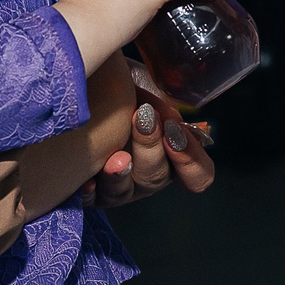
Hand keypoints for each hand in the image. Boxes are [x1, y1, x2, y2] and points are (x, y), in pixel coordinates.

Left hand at [84, 61, 215, 207]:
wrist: (86, 85)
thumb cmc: (120, 86)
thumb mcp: (146, 86)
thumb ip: (163, 101)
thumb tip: (169, 116)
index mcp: (171, 156)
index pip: (198, 174)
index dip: (192, 159)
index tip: (174, 130)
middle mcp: (147, 175)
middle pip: (157, 177)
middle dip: (151, 148)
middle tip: (144, 119)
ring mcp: (119, 188)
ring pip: (125, 191)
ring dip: (121, 175)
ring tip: (117, 158)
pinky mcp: (90, 192)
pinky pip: (92, 199)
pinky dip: (91, 191)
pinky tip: (87, 181)